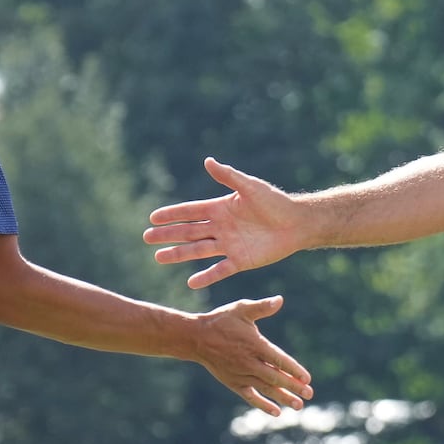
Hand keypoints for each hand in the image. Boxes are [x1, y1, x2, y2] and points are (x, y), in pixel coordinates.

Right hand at [146, 158, 304, 289]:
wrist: (296, 223)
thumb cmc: (275, 202)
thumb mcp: (250, 187)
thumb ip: (228, 176)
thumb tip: (207, 161)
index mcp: (221, 209)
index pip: (190, 212)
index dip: (172, 214)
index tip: (152, 217)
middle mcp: (221, 228)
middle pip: (188, 232)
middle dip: (168, 235)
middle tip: (147, 238)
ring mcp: (229, 245)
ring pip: (198, 250)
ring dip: (178, 254)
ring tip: (158, 258)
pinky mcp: (240, 260)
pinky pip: (219, 270)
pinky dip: (206, 277)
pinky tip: (191, 282)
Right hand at [191, 295, 313, 414]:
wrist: (196, 338)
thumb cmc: (221, 321)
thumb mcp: (241, 309)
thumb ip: (262, 307)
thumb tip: (279, 300)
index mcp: (255, 344)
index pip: (279, 359)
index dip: (293, 369)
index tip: (307, 378)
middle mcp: (249, 362)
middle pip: (275, 377)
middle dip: (293, 386)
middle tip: (309, 394)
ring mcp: (241, 374)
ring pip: (265, 389)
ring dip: (282, 397)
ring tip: (298, 405)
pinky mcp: (233, 383)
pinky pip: (250, 396)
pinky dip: (263, 404)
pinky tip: (276, 412)